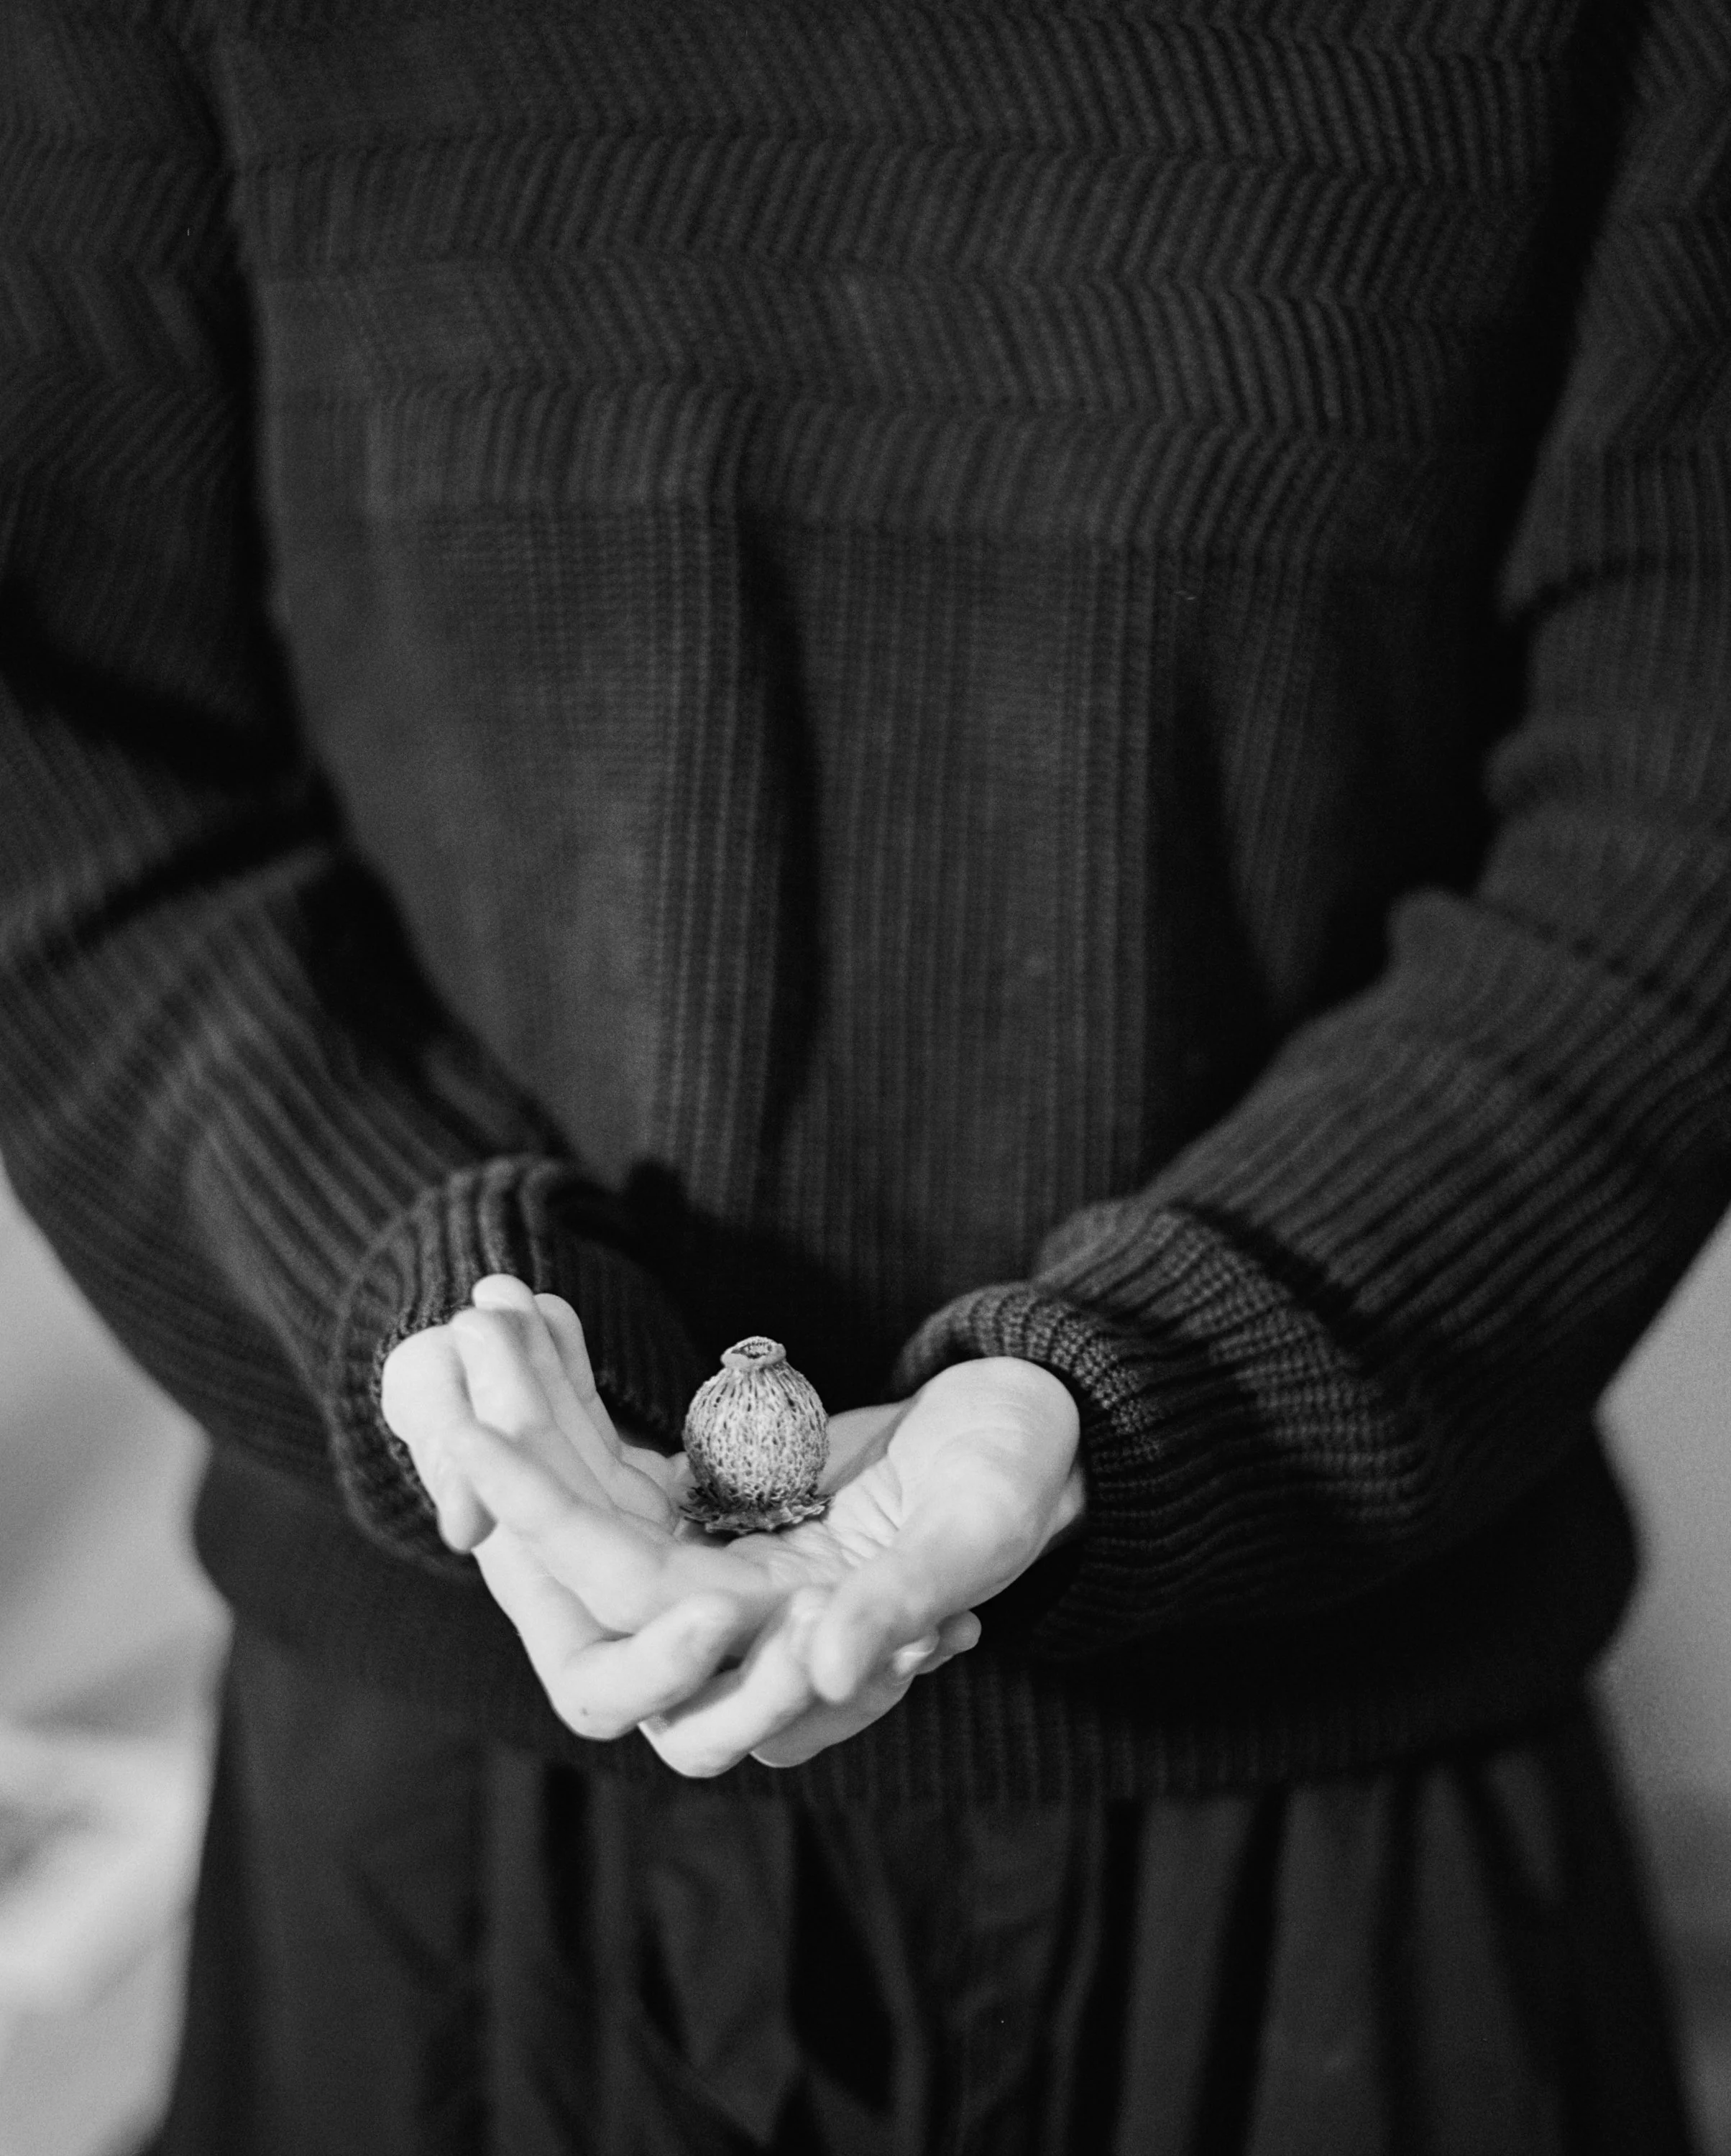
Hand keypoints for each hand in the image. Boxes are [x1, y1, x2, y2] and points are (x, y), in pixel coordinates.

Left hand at [428, 1282, 1084, 1774]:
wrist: (1045, 1424)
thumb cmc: (1028, 1478)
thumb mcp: (980, 1524)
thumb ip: (904, 1597)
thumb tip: (826, 1668)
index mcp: (784, 1649)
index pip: (628, 1603)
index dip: (548, 1519)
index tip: (475, 1431)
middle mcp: (729, 1622)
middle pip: (579, 1550)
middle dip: (519, 1446)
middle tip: (468, 1335)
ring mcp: (713, 1557)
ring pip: (587, 1492)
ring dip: (535, 1402)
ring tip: (493, 1299)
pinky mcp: (712, 1500)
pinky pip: (616, 1454)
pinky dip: (576, 1388)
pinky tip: (540, 1313)